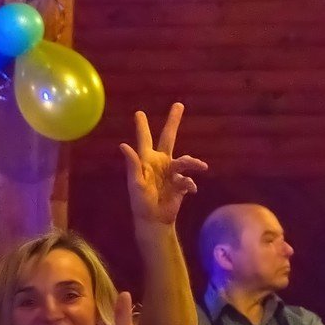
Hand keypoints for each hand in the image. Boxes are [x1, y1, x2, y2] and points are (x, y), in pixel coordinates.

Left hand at [119, 103, 207, 226]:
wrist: (155, 219)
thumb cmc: (140, 202)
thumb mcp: (135, 183)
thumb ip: (132, 164)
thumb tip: (123, 145)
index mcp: (147, 161)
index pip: (144, 140)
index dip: (141, 126)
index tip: (139, 113)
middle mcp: (160, 163)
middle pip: (169, 138)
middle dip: (174, 122)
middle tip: (178, 105)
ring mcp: (171, 172)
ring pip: (185, 160)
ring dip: (193, 163)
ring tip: (201, 166)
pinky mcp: (181, 183)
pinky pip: (189, 180)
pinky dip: (190, 185)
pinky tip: (190, 191)